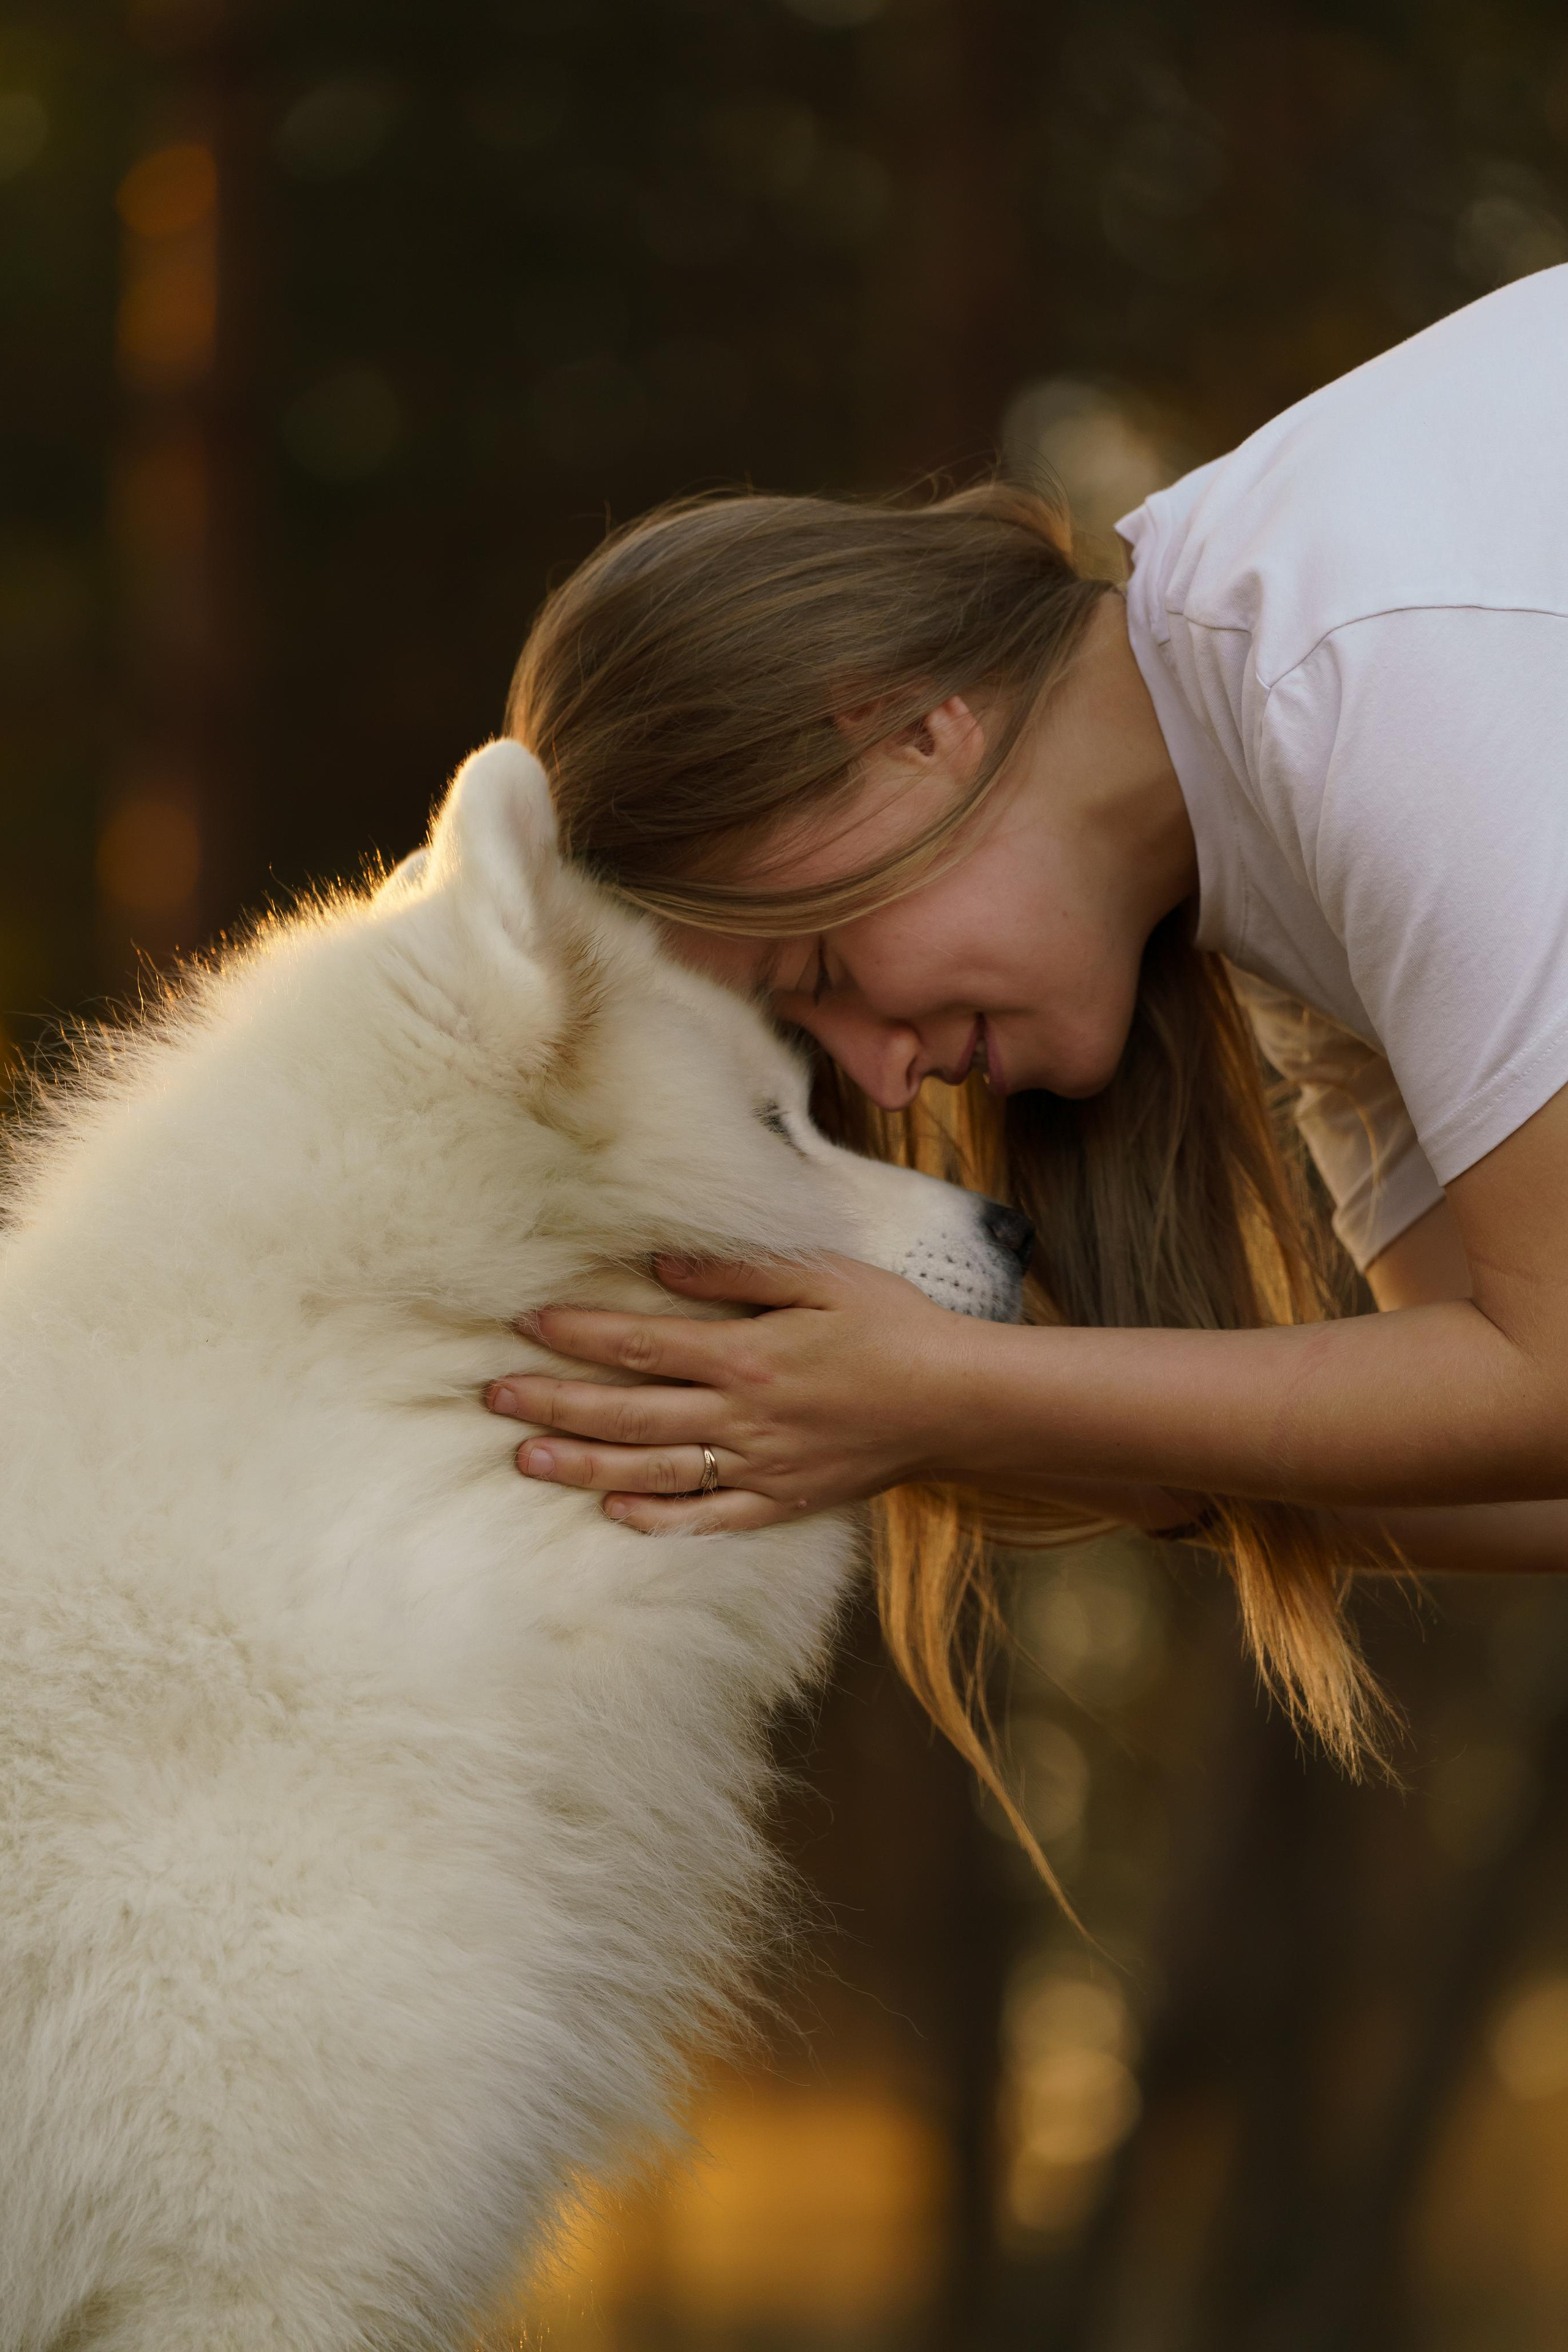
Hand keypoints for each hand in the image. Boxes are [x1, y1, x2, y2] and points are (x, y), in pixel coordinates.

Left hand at [485, 1254, 973, 1532]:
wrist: (960, 1403)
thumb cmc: (895, 1326)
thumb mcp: (822, 1277)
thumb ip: (737, 1274)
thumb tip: (659, 1268)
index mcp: (747, 1355)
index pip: (640, 1344)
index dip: (577, 1333)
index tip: (525, 1324)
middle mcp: (743, 1417)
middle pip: (628, 1413)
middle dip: (554, 1404)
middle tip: (494, 1396)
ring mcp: (760, 1466)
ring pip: (653, 1471)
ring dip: (584, 1465)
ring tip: (526, 1459)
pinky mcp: (784, 1499)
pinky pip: (708, 1518)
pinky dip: (658, 1518)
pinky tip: (614, 1513)